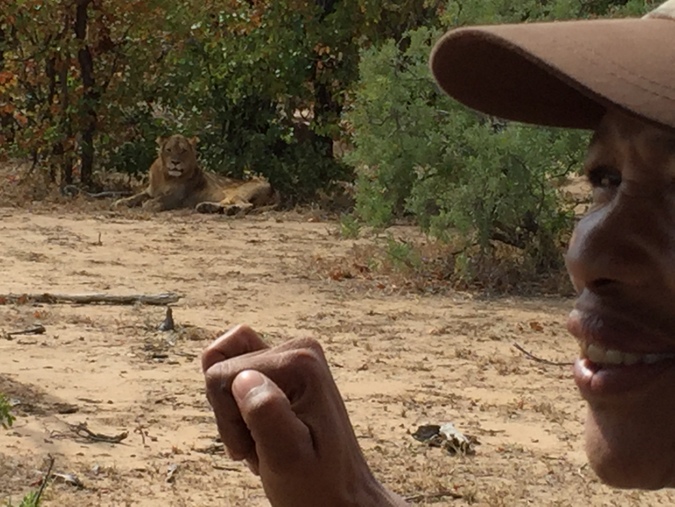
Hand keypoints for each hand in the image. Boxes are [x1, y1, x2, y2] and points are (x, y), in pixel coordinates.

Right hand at [202, 325, 406, 506]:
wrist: (340, 497)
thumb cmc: (317, 484)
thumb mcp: (287, 456)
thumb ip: (267, 414)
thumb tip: (243, 378)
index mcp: (300, 362)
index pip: (221, 377)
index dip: (229, 420)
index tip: (261, 447)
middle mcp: (298, 349)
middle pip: (221, 372)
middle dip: (232, 417)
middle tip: (264, 447)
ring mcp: (292, 356)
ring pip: (224, 373)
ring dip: (235, 415)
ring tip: (266, 442)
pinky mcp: (284, 367)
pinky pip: (234, 370)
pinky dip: (236, 405)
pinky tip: (260, 430)